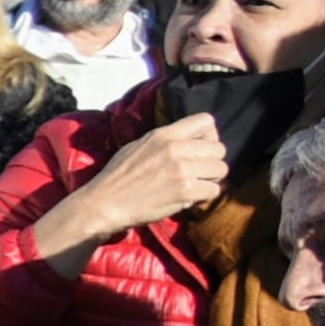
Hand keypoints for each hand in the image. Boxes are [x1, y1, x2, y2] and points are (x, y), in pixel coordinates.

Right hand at [31, 111, 229, 263]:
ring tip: (194, 186)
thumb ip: (164, 141)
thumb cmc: (116, 178)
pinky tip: (188, 199)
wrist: (103, 204)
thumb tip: (187, 141)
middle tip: (198, 173)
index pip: (206, 121)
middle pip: (219, 149)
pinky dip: (204, 197)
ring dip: (210, 180)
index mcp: (164, 135)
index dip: (209, 136)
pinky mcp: (185, 191)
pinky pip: (213, 190)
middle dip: (212, 162)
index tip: (200, 149)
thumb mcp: (137, 146)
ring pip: (221, 170)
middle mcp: (176, 148)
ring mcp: (182, 170)